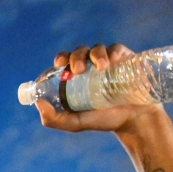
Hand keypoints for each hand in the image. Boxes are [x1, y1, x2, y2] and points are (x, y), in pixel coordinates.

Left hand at [36, 44, 166, 134]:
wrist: (134, 120)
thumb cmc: (103, 120)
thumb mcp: (75, 123)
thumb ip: (54, 119)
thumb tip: (38, 103)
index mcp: (76, 78)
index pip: (64, 62)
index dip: (60, 59)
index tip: (58, 64)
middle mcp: (90, 66)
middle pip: (78, 52)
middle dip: (76, 56)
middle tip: (78, 70)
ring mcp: (108, 61)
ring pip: (96, 48)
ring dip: (95, 54)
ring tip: (101, 67)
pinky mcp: (125, 59)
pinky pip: (116, 49)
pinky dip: (112, 52)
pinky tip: (112, 61)